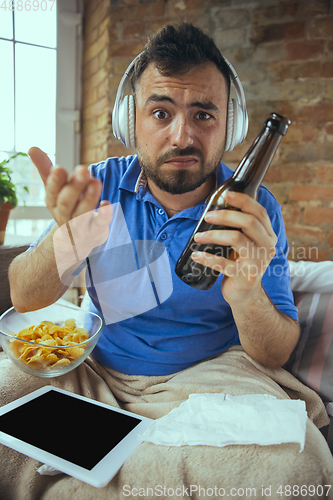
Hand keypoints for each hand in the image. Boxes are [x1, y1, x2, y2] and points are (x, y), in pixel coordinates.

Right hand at [29, 147, 112, 261]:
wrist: (76, 240)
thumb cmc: (67, 207)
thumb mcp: (55, 189)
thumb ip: (46, 169)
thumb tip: (32, 148)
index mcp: (53, 203)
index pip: (52, 192)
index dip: (55, 181)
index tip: (60, 168)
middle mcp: (64, 215)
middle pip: (66, 202)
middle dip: (74, 187)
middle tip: (83, 170)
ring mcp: (80, 226)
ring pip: (82, 213)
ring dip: (89, 198)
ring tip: (96, 181)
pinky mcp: (96, 231)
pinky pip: (99, 225)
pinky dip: (104, 215)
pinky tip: (107, 204)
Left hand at [191, 191, 276, 303]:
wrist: (245, 295)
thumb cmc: (241, 264)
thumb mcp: (246, 244)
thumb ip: (240, 228)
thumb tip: (217, 206)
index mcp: (269, 236)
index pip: (259, 212)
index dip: (243, 201)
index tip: (226, 194)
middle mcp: (267, 248)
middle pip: (248, 223)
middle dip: (225, 216)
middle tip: (207, 216)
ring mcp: (257, 263)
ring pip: (236, 239)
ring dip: (213, 235)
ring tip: (197, 237)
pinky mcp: (245, 277)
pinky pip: (224, 263)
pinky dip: (207, 258)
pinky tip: (196, 255)